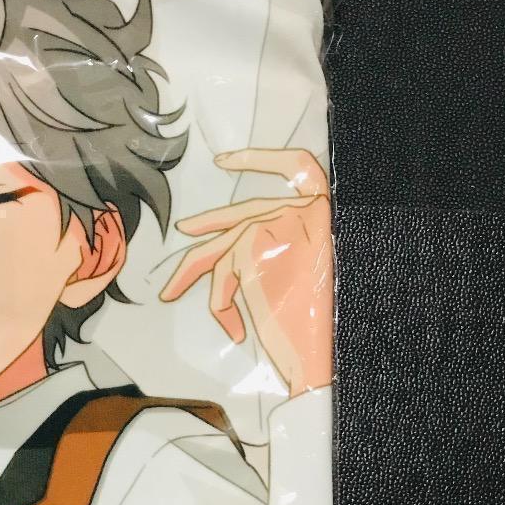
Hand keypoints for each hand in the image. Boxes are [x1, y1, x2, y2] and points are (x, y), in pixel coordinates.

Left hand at [159, 148, 332, 397]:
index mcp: (326, 212)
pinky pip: (221, 277)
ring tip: (170, 293)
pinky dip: (222, 307)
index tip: (224, 160)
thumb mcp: (318, 270)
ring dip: (190, 274)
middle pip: (246, 214)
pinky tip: (235, 332)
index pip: (300, 167)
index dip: (261, 160)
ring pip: (223, 247)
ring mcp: (276, 226)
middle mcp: (302, 210)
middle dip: (209, 224)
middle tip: (185, 230)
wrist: (334, 344)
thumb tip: (240, 255)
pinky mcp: (252, 248)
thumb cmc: (331, 320)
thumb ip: (288, 248)